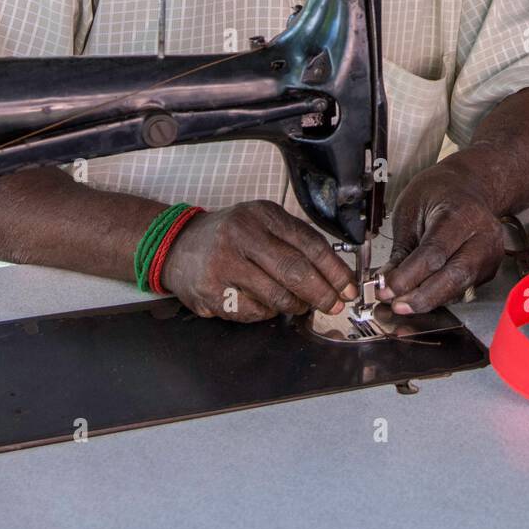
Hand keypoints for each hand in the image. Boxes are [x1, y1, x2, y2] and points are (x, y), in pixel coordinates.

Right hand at [160, 200, 357, 321]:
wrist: (179, 245)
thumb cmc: (230, 235)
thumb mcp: (261, 222)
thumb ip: (293, 240)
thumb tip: (334, 271)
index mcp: (261, 215)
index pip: (309, 243)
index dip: (334, 269)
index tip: (349, 286)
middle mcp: (242, 236)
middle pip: (295, 271)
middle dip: (322, 293)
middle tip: (334, 305)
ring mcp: (224, 264)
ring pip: (276, 296)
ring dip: (296, 306)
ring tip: (300, 304)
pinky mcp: (211, 292)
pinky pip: (253, 312)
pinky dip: (267, 313)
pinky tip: (266, 304)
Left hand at [377, 164, 503, 315]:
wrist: (468, 186)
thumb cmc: (438, 193)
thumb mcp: (410, 210)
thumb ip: (401, 250)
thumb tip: (386, 283)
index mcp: (460, 214)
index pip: (434, 253)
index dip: (408, 276)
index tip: (385, 289)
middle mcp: (483, 235)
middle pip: (454, 276)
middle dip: (422, 297)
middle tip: (396, 305)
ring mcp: (491, 253)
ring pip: (460, 287)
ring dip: (430, 300)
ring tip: (404, 303)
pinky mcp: (490, 268)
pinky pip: (463, 288)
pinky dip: (440, 295)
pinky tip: (422, 295)